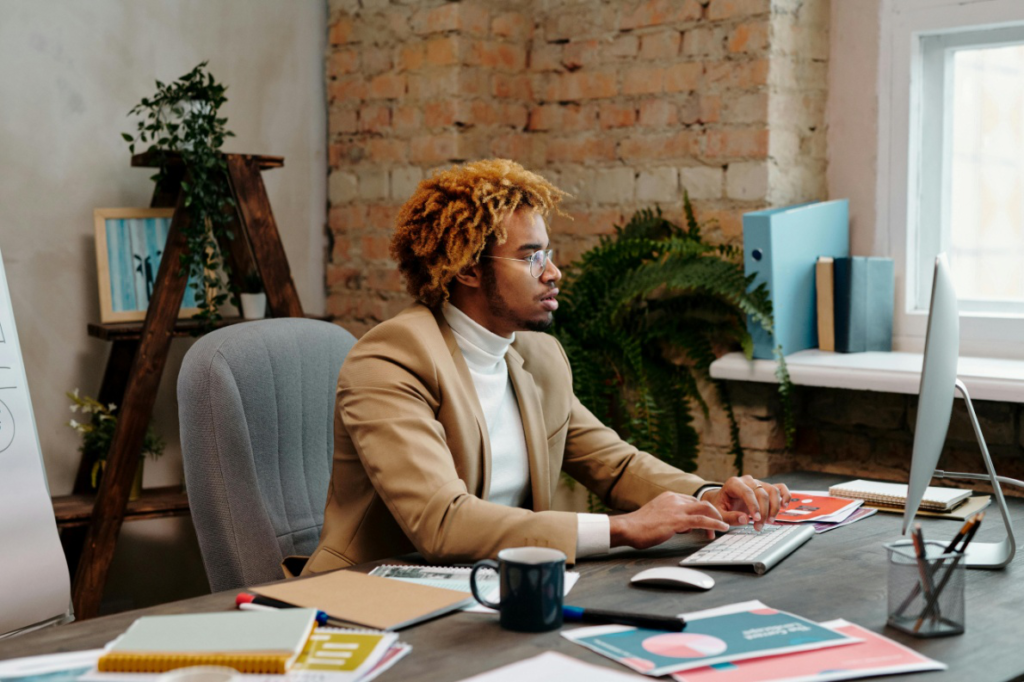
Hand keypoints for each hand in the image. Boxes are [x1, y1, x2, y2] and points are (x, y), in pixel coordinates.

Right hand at [609, 492, 729, 548]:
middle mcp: (674, 499)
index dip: (703, 512)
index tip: (708, 521)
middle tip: (719, 525)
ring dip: (717, 519)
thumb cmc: (639, 526)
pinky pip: (702, 520)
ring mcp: (676, 509)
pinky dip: (714, 524)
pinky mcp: (677, 520)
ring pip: (705, 509)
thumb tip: (686, 527)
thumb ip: (673, 518)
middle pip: (702, 503)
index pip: (693, 501)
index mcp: (669, 497)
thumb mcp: (658, 517)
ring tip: (724, 528)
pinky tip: (721, 529)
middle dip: (713, 514)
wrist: (628, 528)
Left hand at [704, 475, 791, 530]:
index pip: (747, 492)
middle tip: (759, 526)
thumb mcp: (720, 513)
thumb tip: (745, 519)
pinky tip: (784, 506)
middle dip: (763, 512)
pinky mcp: (765, 488)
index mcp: (734, 483)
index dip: (753, 506)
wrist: (722, 500)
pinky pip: (780, 487)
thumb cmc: (721, 506)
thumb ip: (730, 517)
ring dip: (774, 507)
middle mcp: (748, 480)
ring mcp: (758, 483)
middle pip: (761, 493)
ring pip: (773, 491)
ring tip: (770, 521)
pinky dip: (785, 495)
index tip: (756, 519)